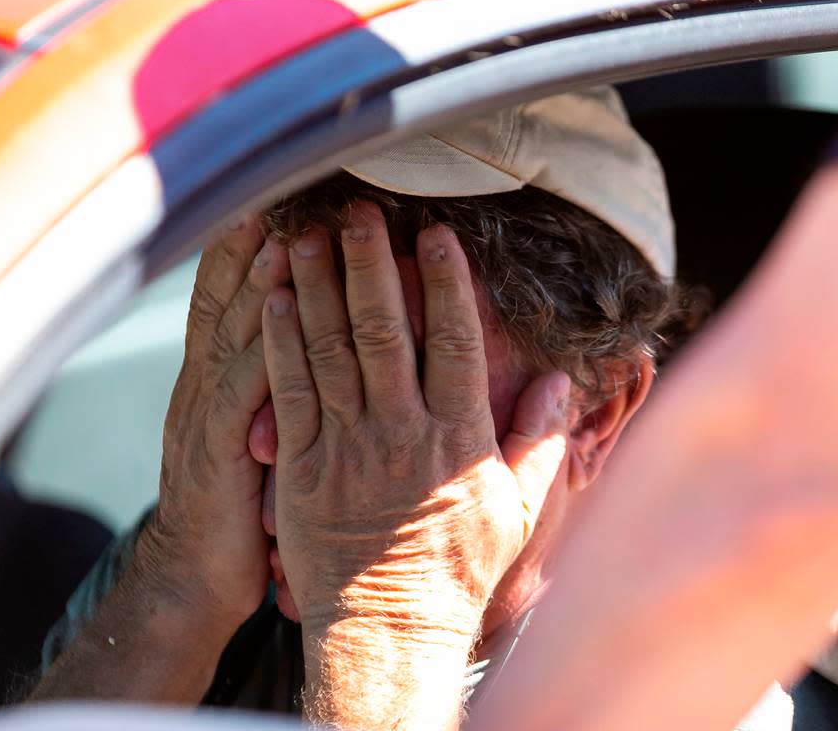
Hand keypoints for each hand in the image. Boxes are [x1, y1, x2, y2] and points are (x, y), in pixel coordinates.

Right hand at [139, 213, 289, 630]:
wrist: (195, 573)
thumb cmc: (237, 500)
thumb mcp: (248, 428)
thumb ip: (264, 379)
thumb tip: (302, 328)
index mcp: (215, 376)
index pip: (227, 295)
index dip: (246, 243)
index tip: (277, 192)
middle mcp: (206, 382)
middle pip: (228, 297)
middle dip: (253, 241)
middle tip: (284, 187)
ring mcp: (209, 414)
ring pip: (235, 333)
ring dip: (261, 282)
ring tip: (290, 231)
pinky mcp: (222, 452)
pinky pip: (242, 391)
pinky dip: (258, 349)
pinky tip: (278, 317)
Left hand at [262, 201, 569, 728]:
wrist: (388, 629)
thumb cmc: (457, 571)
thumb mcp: (518, 510)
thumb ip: (541, 442)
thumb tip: (562, 384)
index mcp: (457, 436)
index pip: (454, 342)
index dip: (445, 283)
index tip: (437, 236)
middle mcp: (400, 431)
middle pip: (383, 329)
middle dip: (371, 263)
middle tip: (360, 209)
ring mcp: (347, 445)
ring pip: (330, 349)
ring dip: (319, 286)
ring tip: (310, 233)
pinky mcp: (304, 465)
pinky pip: (291, 390)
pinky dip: (281, 340)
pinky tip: (275, 297)